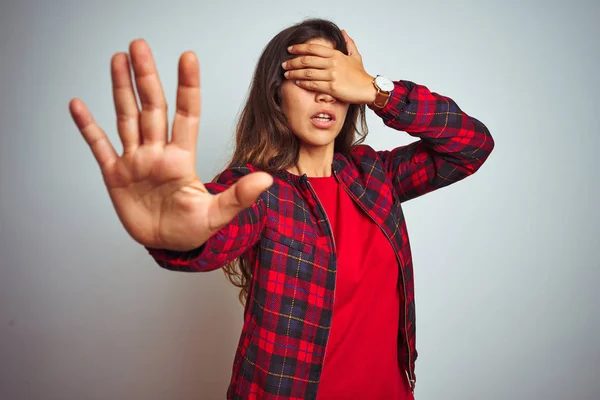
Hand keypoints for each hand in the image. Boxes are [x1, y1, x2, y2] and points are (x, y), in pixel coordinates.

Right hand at [69, 39, 272, 250]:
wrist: (167, 246)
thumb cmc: (192, 229)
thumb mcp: (217, 215)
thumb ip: (238, 197)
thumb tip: (266, 180)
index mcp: (182, 158)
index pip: (187, 114)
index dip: (188, 86)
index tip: (188, 57)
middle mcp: (158, 152)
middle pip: (152, 107)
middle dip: (146, 77)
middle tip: (139, 45)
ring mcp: (136, 161)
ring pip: (127, 118)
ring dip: (121, 89)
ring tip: (118, 59)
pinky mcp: (116, 175)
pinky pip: (100, 146)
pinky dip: (88, 127)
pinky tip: (78, 105)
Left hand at [281, 30, 376, 103]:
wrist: (368, 89)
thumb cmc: (361, 75)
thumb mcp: (355, 56)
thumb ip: (348, 43)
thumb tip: (343, 32)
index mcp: (336, 54)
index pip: (313, 48)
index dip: (299, 48)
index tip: (290, 49)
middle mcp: (332, 63)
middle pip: (307, 60)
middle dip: (293, 62)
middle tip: (284, 64)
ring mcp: (332, 76)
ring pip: (307, 73)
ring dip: (294, 73)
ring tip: (286, 74)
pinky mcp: (331, 88)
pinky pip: (313, 85)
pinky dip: (303, 83)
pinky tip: (297, 82)